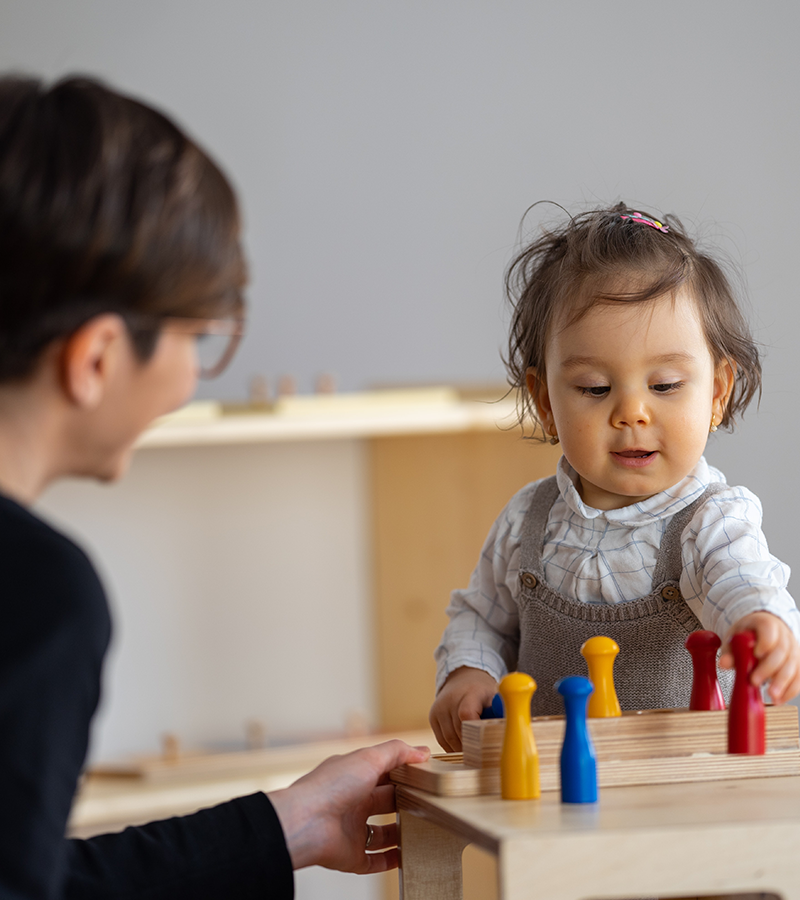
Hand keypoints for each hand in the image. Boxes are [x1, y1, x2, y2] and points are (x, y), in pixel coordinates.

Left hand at [268, 740, 429, 872]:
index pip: (383, 773)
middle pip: (385, 803)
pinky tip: (407, 856)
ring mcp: (352, 830)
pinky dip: (391, 860)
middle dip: (405, 803)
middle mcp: (353, 803)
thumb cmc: (331, 786)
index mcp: (355, 777)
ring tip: (424, 830)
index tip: (425, 776)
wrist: (305, 823)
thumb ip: (396, 752)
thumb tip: (422, 751)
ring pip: (382, 834)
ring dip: (401, 833)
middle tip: (429, 803)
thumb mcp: (368, 758)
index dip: (403, 773)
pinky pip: (374, 860)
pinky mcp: (351, 856)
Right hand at [429, 666, 497, 751]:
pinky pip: (442, 740)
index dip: (475, 733)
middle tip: (484, 755)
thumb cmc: (483, 692)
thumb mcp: (496, 696)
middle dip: (471, 745)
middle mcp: (450, 699)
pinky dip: (453, 747)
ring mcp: (439, 708)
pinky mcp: (432, 716)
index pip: (466, 715)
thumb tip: (512, 728)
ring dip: (462, 749)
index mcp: (469, 693)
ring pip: (449, 739)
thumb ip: (503, 711)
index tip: (485, 744)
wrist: (463, 678)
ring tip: (475, 751)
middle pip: (458, 731)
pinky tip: (463, 746)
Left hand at [719, 611, 799, 703]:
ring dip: (783, 683)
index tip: (756, 654)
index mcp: (766, 623)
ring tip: (771, 696)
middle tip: (755, 681)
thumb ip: (730, 651)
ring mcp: (794, 649)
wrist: (763, 632)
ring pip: (793, 666)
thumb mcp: (735, 638)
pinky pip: (799, 678)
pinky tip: (779, 700)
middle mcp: (784, 635)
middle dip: (769, 668)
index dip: (765, 642)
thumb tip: (724, 664)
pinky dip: (790, 690)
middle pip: (781, 651)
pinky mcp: (798, 664)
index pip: (769, 629)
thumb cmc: (748, 636)